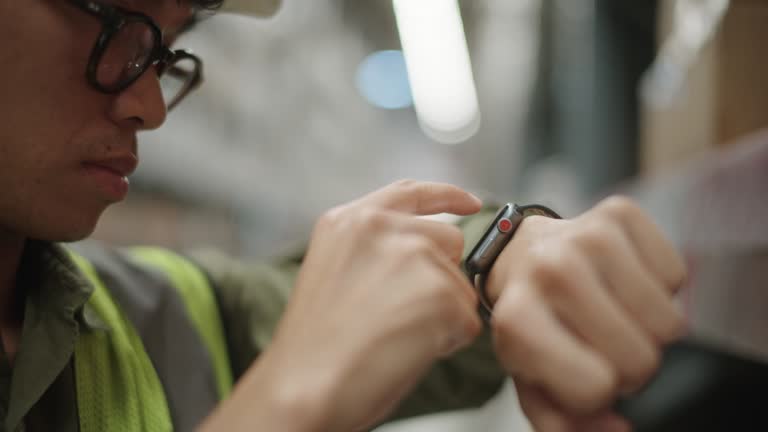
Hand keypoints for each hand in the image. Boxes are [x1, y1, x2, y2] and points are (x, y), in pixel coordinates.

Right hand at [205, 180, 483, 431]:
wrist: (303, 387)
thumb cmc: (315, 344)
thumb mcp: (334, 270)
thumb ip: (376, 248)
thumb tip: (426, 257)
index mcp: (351, 221)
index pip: (411, 192)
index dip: (447, 196)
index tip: (470, 202)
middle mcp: (384, 227)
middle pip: (449, 239)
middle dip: (442, 274)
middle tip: (404, 312)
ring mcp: (414, 256)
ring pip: (460, 284)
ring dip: (442, 312)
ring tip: (395, 335)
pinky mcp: (440, 292)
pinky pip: (467, 320)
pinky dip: (448, 340)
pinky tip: (407, 350)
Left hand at [486, 197, 686, 431]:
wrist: (525, 254)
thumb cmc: (533, 319)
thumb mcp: (531, 376)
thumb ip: (564, 420)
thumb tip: (617, 430)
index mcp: (517, 319)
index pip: (594, 387)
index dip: (597, 392)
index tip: (579, 369)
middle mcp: (549, 271)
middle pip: (638, 359)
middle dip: (630, 366)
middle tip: (603, 343)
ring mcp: (585, 236)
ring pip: (668, 323)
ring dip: (649, 329)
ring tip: (614, 312)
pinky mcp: (618, 212)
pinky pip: (677, 277)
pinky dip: (660, 289)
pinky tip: (624, 281)